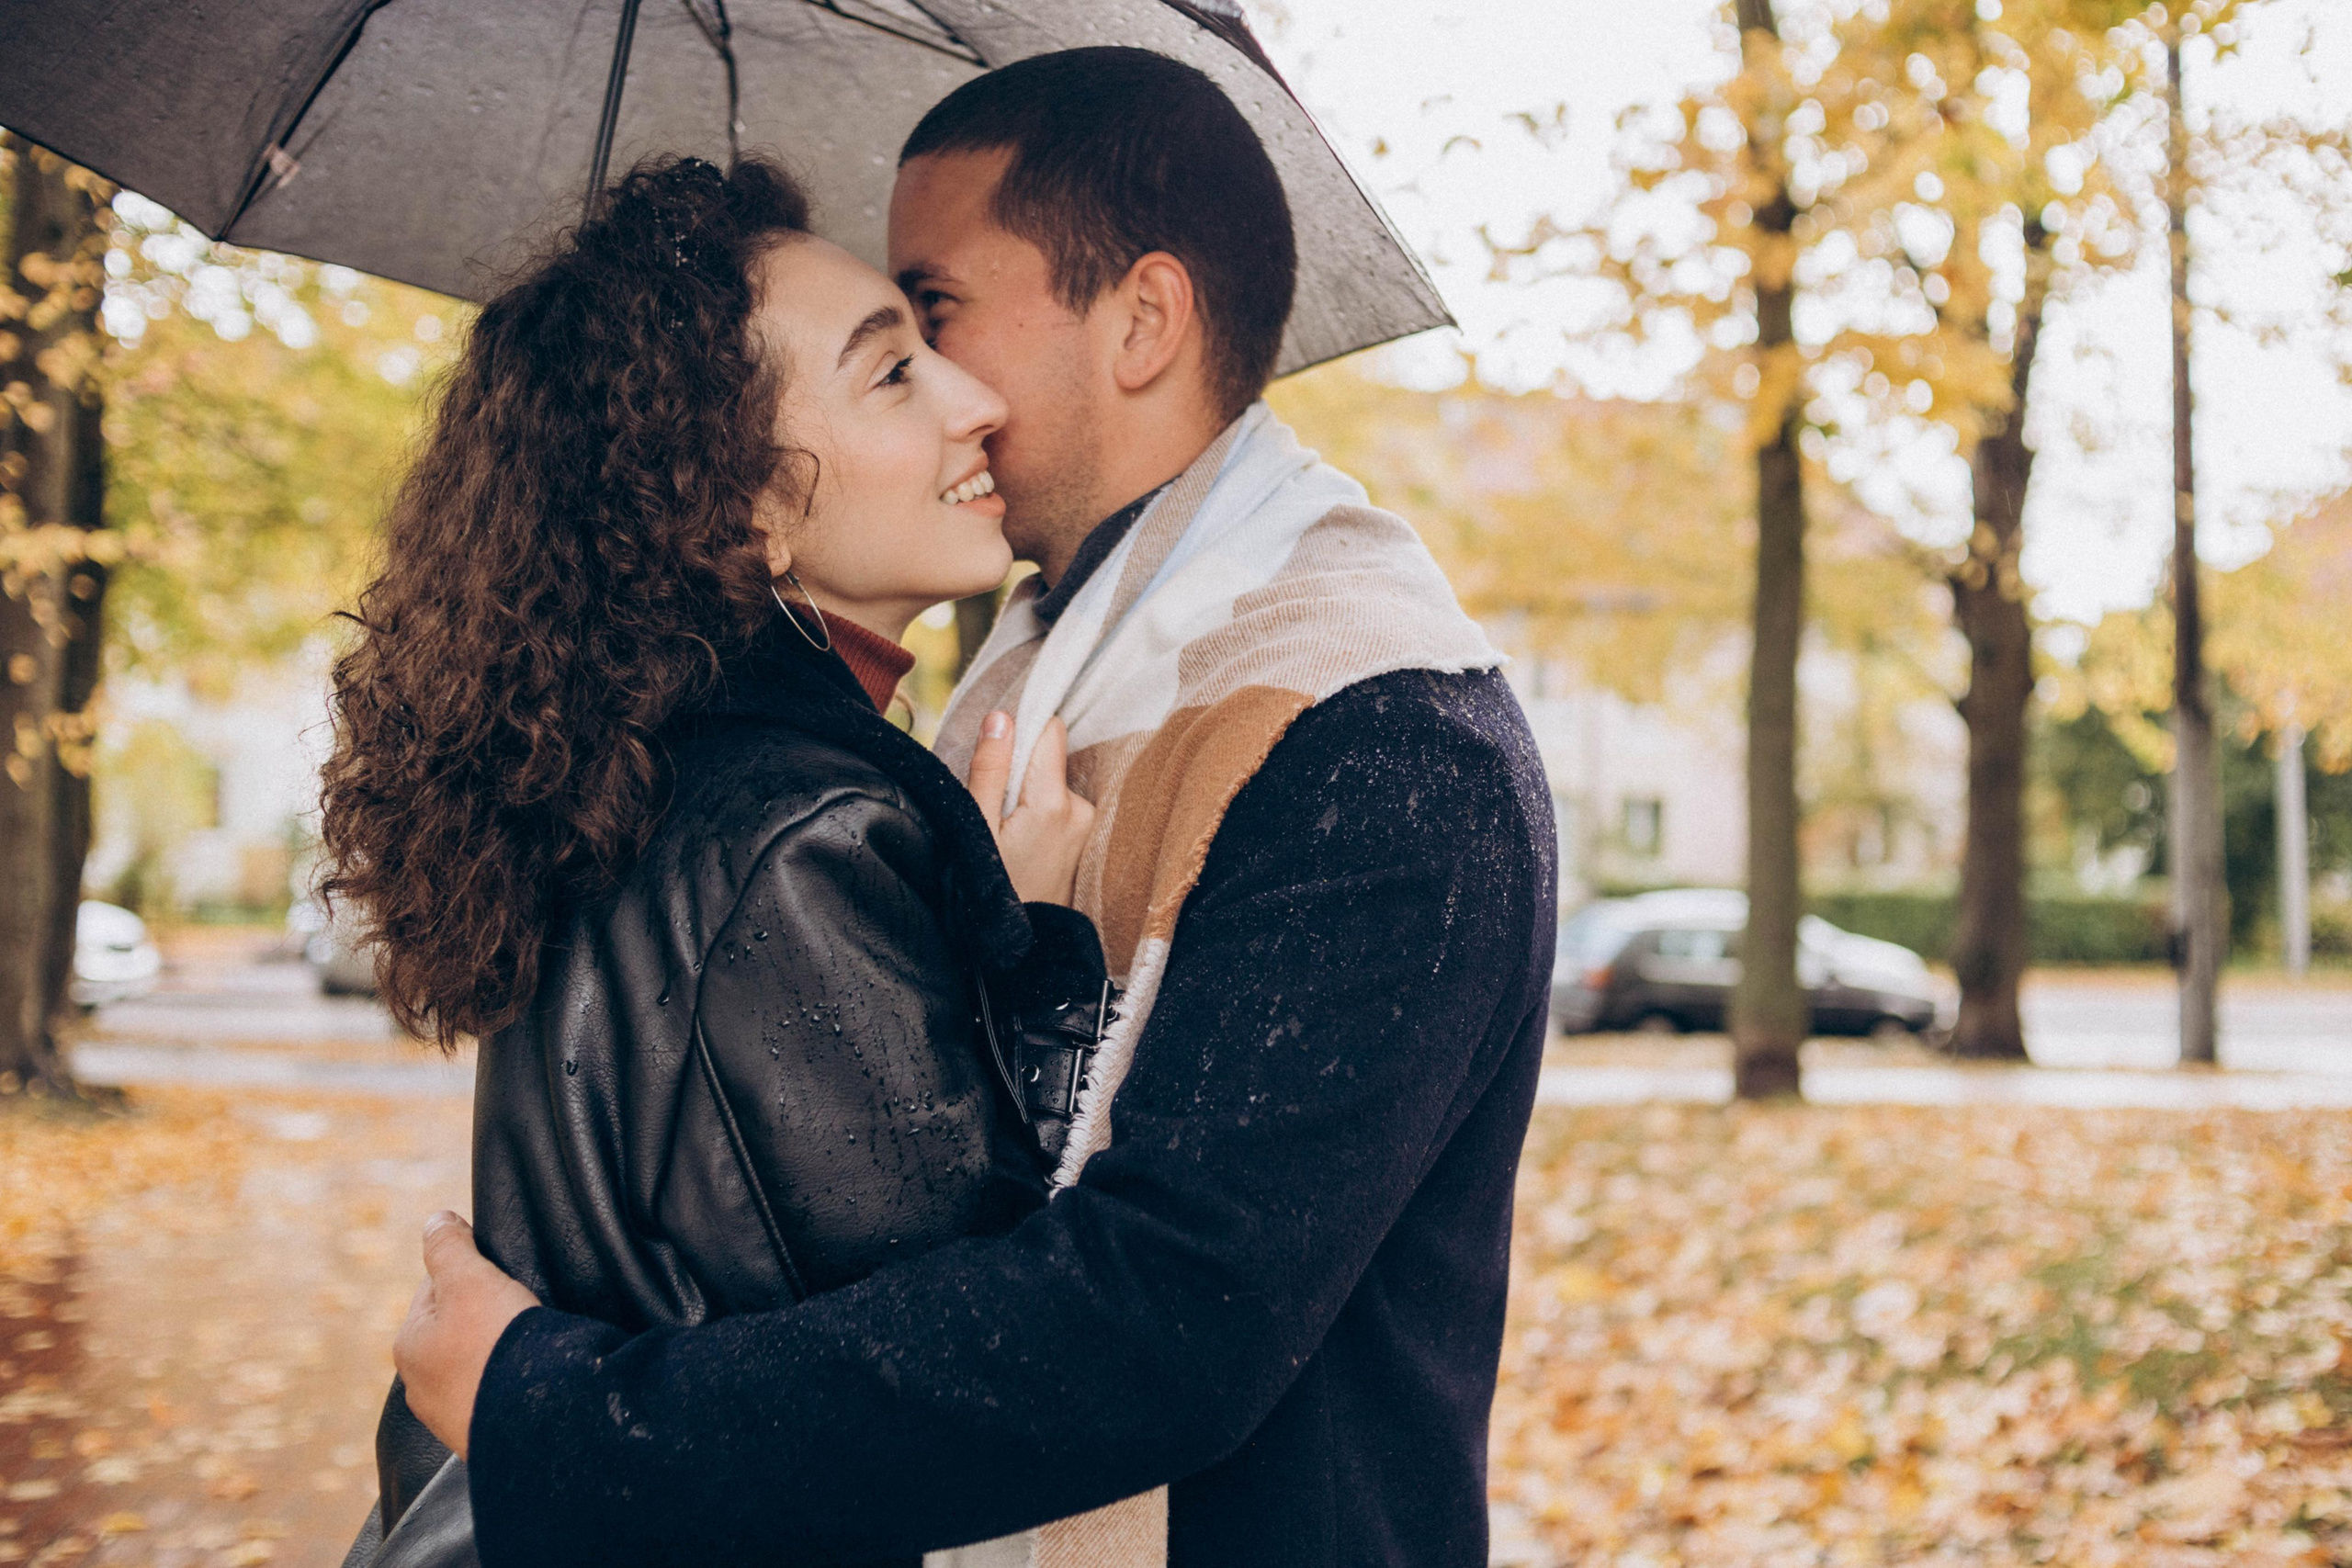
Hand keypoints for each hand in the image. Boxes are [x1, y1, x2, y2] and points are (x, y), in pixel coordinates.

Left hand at [392, 1211, 537, 1459]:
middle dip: (485, 1316)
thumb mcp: (471, 1278)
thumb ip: (448, 1245)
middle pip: (456, 1328)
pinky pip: (496, 1395)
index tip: (501, 1277)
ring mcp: (450, 1417)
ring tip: (528, 1344)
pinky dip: (510, 1383)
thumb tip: (435, 1219)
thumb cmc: (499, 1344)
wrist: (538, 1416)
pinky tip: (529, 1376)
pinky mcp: (482, 1436)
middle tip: (518, 1310)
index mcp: (408, 1346)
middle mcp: (419, 1387)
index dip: (472, 1273)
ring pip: (477, 1364)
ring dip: (498, 1352)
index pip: (435, 1288)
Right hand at [967, 711, 1095, 905]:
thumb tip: (1002, 717)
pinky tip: (1027, 842)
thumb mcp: (978, 828)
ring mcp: (1090, 825)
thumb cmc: (995, 891)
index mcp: (1053, 802)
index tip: (999, 751)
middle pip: (1050, 758)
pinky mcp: (1089, 838)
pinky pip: (1063, 805)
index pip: (1051, 731)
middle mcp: (1081, 809)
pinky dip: (1043, 812)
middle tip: (999, 808)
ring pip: (1054, 782)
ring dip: (1031, 794)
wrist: (1027, 948)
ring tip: (1011, 832)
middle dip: (1022, 770)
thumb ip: (990, 769)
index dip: (1023, 731)